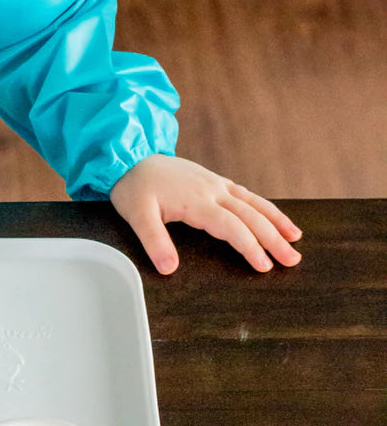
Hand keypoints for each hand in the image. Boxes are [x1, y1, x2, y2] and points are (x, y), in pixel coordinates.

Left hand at [110, 155, 301, 274]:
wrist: (129, 156)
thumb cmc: (133, 187)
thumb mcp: (136, 215)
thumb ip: (154, 241)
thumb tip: (169, 269)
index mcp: (196, 201)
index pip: (230, 227)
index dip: (249, 247)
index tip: (265, 265)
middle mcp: (212, 190)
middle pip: (250, 216)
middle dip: (273, 239)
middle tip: (293, 260)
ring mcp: (214, 183)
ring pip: (253, 202)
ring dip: (276, 220)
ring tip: (296, 238)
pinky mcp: (212, 180)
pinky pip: (245, 193)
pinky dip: (263, 206)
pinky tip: (272, 216)